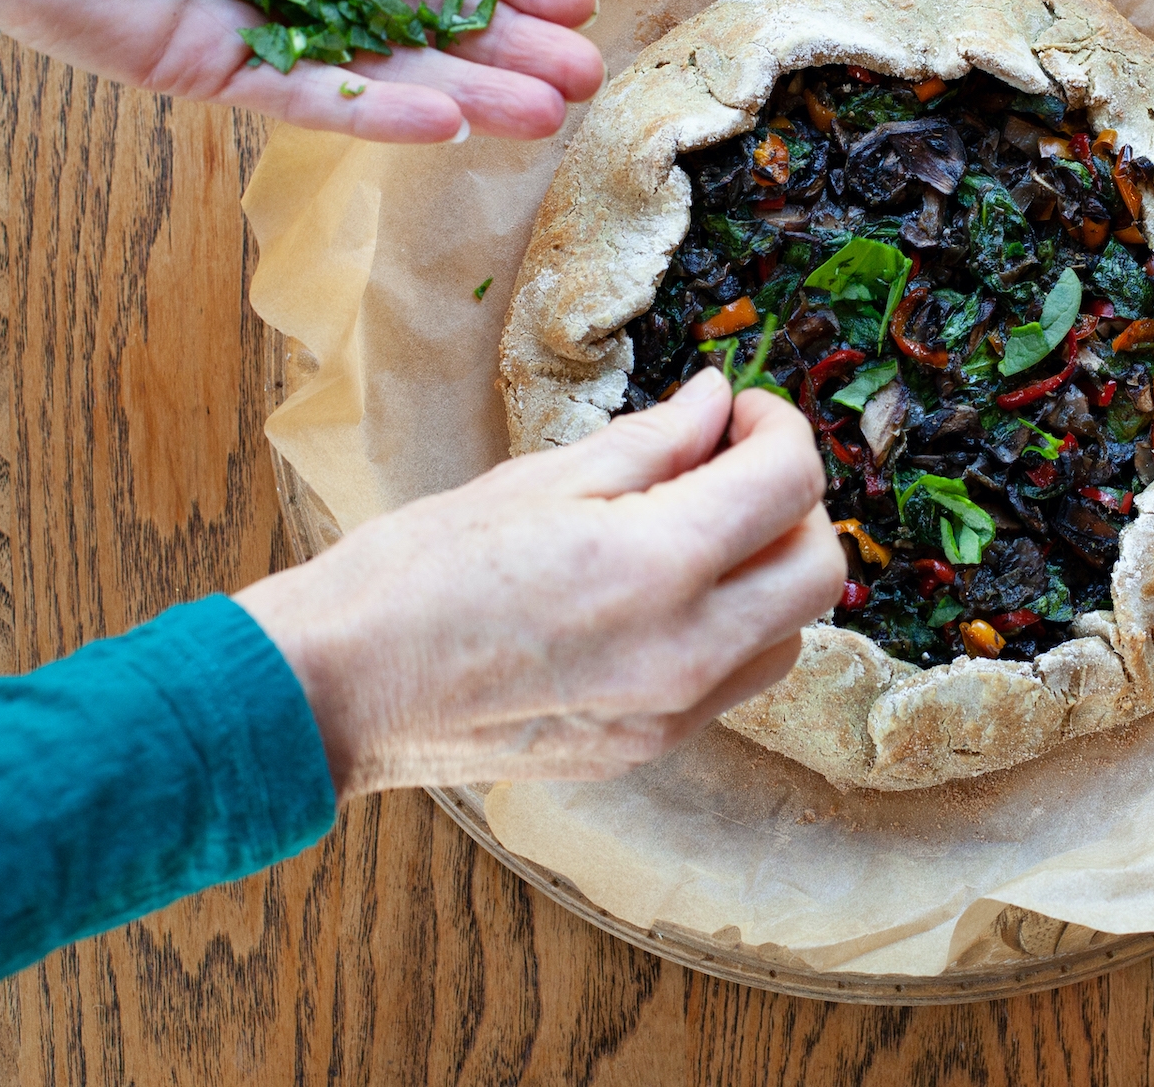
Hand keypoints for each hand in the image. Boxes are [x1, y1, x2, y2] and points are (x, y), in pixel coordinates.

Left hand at [0, 0, 603, 142]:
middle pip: (430, 8)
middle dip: (509, 44)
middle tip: (581, 78)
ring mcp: (273, 18)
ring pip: (389, 63)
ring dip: (468, 91)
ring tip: (541, 115)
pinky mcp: (223, 73)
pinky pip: (312, 97)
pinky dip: (377, 113)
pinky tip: (446, 124)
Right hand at [235, 370, 841, 795]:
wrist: (335, 690)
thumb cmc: (415, 574)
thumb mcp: (537, 480)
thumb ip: (651, 444)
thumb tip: (716, 404)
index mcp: (657, 565)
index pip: (789, 482)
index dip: (778, 427)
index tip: (740, 410)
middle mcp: (684, 650)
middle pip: (818, 568)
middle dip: (792, 502)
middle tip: (731, 464)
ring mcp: (670, 712)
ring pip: (791, 634)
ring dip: (770, 573)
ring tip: (698, 531)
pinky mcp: (646, 749)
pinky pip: (733, 682)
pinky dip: (731, 629)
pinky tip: (664, 595)